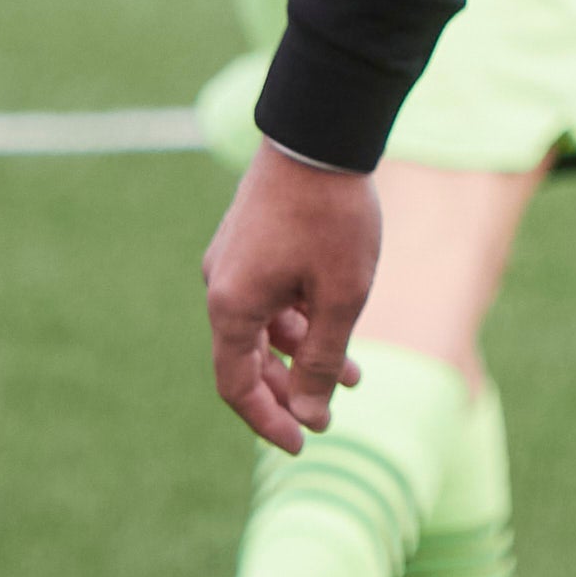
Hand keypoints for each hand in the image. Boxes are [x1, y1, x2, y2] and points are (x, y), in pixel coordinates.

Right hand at [203, 142, 381, 452]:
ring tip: (354, 376)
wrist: (321, 132)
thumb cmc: (333, 216)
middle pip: (247, 360)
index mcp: (232, 306)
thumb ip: (321, 359)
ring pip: (264, 327)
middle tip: (328, 418)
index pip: (236, 386)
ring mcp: (233, 260)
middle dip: (289, 392)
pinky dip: (300, 318)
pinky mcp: (250, 239)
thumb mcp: (340, 296)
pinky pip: (269, 296)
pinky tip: (338, 325)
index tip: (303, 444)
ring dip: (303, 354)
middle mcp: (221, 285)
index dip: (268, 421)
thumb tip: (308, 414)